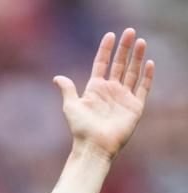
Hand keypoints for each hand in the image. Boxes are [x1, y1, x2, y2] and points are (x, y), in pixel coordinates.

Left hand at [53, 28, 153, 160]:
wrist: (94, 146)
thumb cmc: (80, 129)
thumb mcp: (71, 106)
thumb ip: (67, 89)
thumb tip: (57, 77)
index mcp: (95, 89)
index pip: (101, 64)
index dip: (106, 50)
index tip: (110, 35)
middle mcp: (110, 91)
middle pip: (119, 64)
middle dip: (124, 48)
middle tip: (130, 31)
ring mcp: (123, 98)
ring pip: (132, 72)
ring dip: (137, 57)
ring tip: (140, 41)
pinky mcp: (135, 106)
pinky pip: (143, 88)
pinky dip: (146, 75)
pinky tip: (148, 63)